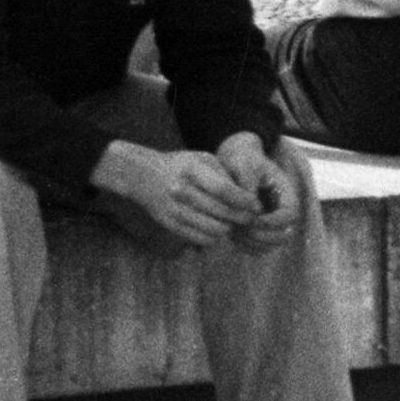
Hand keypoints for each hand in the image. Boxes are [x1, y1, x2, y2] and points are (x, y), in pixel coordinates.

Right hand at [94, 138, 253, 249]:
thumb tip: (251, 202)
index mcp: (190, 169)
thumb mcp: (203, 160)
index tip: (256, 206)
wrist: (144, 175)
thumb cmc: (182, 166)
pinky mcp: (171, 224)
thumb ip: (226, 177)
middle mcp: (180, 190)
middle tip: (250, 217)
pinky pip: (204, 240)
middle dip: (243, 218)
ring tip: (232, 222)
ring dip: (230, 228)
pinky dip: (216, 237)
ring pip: (217, 230)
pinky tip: (217, 227)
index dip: (245, 201)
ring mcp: (174, 209)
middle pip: (223, 213)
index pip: (224, 190)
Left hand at [214, 130, 301, 251]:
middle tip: (243, 230)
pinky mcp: (260, 229)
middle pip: (285, 234)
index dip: (274, 221)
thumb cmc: (241, 159)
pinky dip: (248, 246)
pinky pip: (259, 246)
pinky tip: (232, 237)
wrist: (235, 159)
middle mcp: (282, 211)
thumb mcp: (244, 166)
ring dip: (255, 243)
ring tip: (235, 233)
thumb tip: (254, 210)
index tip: (254, 219)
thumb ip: (248, 186)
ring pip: (273, 244)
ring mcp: (272, 221)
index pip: (291, 214)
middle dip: (265, 235)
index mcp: (286, 193)